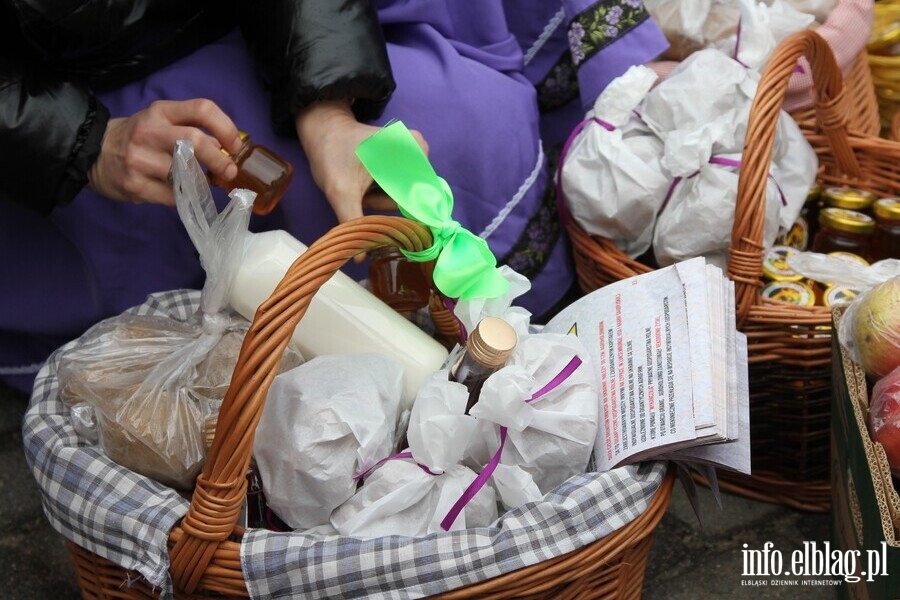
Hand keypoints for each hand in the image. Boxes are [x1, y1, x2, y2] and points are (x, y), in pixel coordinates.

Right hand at [87, 99, 243, 205]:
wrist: (92, 153)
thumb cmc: (138, 137)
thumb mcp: (161, 122)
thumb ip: (191, 129)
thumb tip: (228, 150)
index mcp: (161, 112)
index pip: (202, 108)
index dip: (226, 127)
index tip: (235, 146)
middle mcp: (150, 132)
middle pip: (195, 140)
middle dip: (220, 159)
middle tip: (230, 171)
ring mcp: (140, 159)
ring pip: (185, 173)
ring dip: (202, 182)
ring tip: (203, 183)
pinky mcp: (135, 185)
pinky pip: (173, 196)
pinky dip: (185, 197)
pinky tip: (181, 193)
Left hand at [295, 99, 428, 222]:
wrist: (325, 130)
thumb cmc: (332, 155)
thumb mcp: (340, 191)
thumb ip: (353, 222)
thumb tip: (360, 258)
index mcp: (412, 150)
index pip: (420, 197)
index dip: (401, 214)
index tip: (380, 217)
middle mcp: (420, 149)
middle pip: (413, 197)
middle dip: (386, 203)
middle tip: (362, 193)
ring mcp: (416, 153)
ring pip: (406, 194)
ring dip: (384, 199)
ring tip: (363, 187)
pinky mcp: (409, 157)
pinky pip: (402, 187)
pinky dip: (385, 192)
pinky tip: (368, 182)